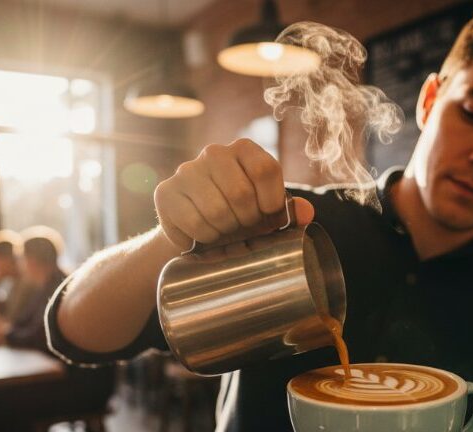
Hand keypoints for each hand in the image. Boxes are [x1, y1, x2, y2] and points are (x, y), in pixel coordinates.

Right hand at [154, 138, 313, 250]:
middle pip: (241, 194)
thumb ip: (290, 211)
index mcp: (245, 150)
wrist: (197, 228)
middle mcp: (214, 153)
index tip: (268, 219)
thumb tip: (307, 213)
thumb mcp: (267, 211)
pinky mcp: (165, 192)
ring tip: (223, 233)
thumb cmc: (239, 216)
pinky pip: (192, 224)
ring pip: (216, 212)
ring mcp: (187, 171)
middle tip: (243, 229)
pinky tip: (202, 237)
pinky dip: (202, 240)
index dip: (270, 202)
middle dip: (247, 223)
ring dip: (224, 234)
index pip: (265, 170)